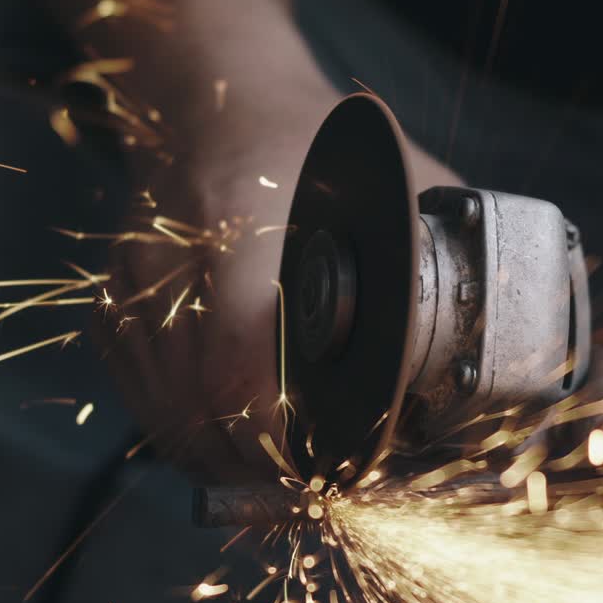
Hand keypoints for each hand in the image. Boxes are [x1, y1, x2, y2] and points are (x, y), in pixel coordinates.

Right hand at [97, 99, 460, 483]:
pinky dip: (184, 436)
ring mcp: (132, 284)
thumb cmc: (309, 143)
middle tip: (316, 498)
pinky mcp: (112, 301)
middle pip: (200, 409)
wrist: (214, 105)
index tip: (332, 476)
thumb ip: (437, 251)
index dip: (282, 442)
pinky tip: (228, 451)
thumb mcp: (390, 178)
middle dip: (262, 472)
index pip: (239, 368)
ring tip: (280, 490)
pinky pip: (139, 395)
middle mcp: (171, 260)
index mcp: (238, 227)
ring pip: (166, 413)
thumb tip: (490, 329)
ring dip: (224, 466)